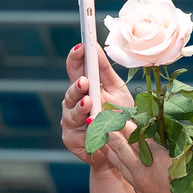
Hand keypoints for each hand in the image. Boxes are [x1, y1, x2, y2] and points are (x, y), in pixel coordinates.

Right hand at [61, 44, 135, 164]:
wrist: (122, 146)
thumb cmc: (118, 114)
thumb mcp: (116, 88)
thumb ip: (104, 69)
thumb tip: (95, 45)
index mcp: (83, 87)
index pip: (75, 69)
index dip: (75, 57)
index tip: (81, 47)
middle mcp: (72, 103)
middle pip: (70, 92)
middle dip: (77, 86)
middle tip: (85, 81)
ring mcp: (70, 122)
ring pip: (71, 114)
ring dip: (80, 109)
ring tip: (88, 103)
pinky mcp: (71, 140)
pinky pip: (76, 135)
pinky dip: (86, 132)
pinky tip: (91, 128)